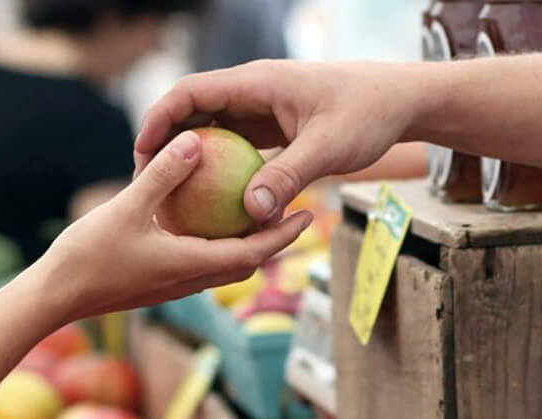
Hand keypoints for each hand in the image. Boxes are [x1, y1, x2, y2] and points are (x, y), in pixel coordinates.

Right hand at [35, 130, 312, 323]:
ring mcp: (175, 284)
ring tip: (259, 213)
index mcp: (192, 266)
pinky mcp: (159, 283)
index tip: (308, 215)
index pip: (253, 253)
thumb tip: (195, 141)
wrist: (54, 297)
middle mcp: (191, 280)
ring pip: (224, 265)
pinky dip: (216, 244)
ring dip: (247, 244)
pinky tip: (208, 220)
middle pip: (247, 261)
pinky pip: (200, 262)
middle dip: (274, 240)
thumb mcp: (126, 208)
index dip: (283, 235)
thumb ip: (163, 175)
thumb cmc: (87, 256)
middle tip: (296, 210)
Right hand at [134, 61, 419, 225]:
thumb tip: (251, 213)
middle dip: (166, 144)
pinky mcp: (274, 128)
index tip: (141, 155)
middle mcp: (253, 92)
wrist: (399, 102)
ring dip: (192, 159)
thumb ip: (288, 177)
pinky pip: (237, 147)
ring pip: (213, 131)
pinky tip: (214, 204)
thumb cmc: (367, 115)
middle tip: (147, 183)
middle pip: (193, 112)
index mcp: (257, 83)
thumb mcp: (328, 148)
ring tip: (172, 197)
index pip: (190, 93)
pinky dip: (222, 170)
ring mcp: (263, 110)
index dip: (159, 120)